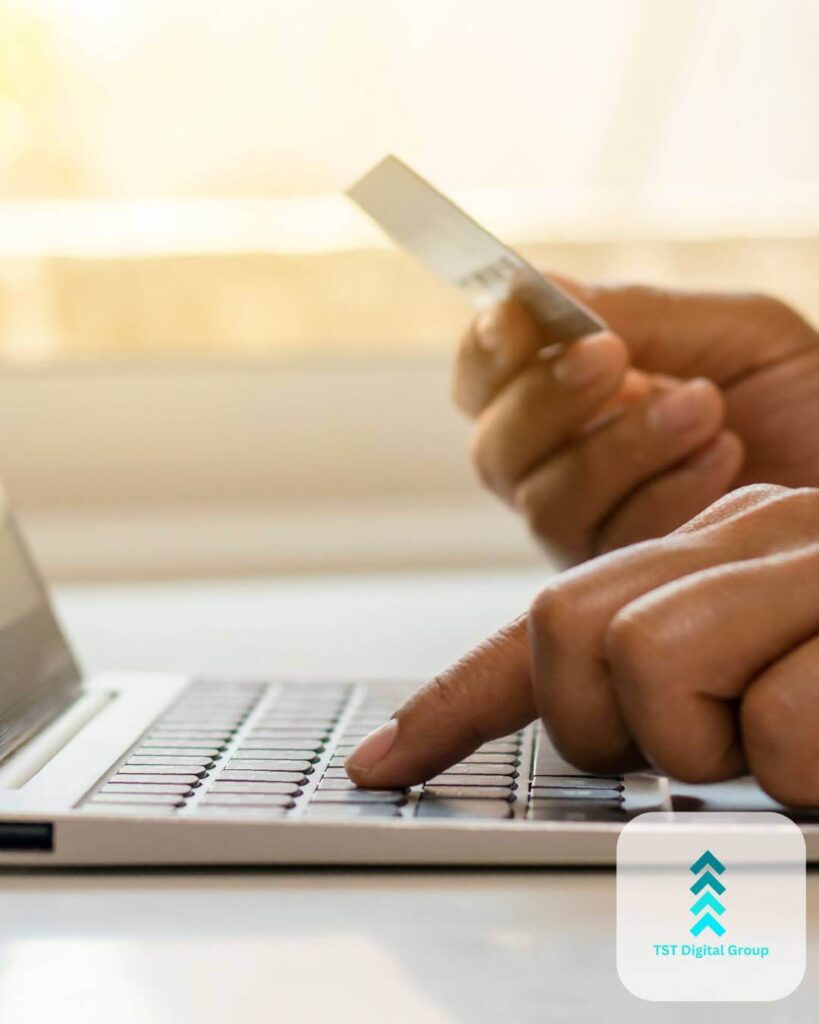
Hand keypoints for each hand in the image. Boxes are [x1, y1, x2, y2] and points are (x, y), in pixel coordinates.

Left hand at [346, 485, 818, 805]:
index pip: (552, 616)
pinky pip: (775, 728)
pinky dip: (804, 772)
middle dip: (600, 723)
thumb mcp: (770, 653)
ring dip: (711, 745)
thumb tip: (595, 725)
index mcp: (710, 544)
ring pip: (648, 658)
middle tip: (698, 747)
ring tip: (794, 741)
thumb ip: (684, 661)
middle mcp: (745, 533)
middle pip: (566, 624)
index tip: (380, 765)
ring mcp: (806, 563)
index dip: (455, 700)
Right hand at [454, 281, 818, 564]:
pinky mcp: (627, 586)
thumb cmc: (810, 402)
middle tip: (612, 357)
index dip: (486, 351)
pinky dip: (666, 493)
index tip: (516, 314)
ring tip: (705, 406)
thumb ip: (638, 313)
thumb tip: (538, 288)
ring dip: (619, 445)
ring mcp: (594, 532)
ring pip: (544, 500)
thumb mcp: (736, 333)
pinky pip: (607, 544)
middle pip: (494, 448)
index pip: (486, 381)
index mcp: (580, 399)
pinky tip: (727, 463)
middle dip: (544, 398)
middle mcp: (568, 469)